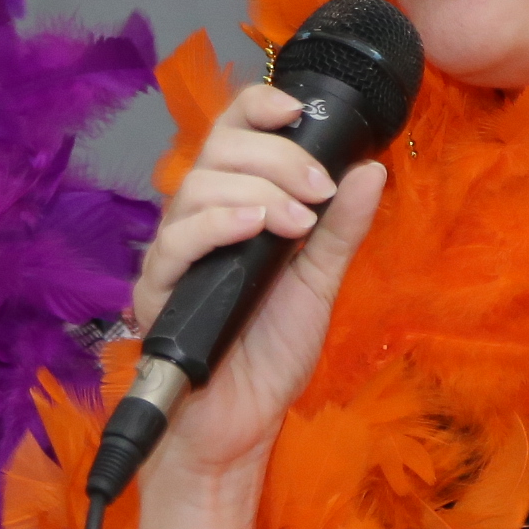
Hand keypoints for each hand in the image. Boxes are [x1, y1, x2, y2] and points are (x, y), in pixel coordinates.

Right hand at [128, 82, 386, 482]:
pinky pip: (176, 239)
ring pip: (199, 186)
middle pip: (220, 149)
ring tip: (296, 222)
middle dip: (276, 157)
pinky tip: (252, 228)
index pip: (235, 132)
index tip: (298, 111)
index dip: (260, 106)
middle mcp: (201, 219)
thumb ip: (341, 228)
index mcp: (237, 206)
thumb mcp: (320, 282)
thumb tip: (371, 169)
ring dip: (256, 191)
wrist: (241, 422)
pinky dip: (216, 224)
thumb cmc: (271, 353)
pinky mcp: (157, 289)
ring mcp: (176, 252)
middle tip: (318, 190)